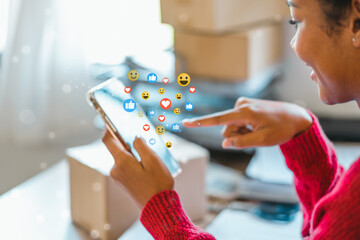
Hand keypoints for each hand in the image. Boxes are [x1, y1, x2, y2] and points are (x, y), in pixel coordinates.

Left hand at [102, 130, 173, 207]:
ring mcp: (118, 177)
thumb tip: (135, 138)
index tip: (109, 120)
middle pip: (118, 149)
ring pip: (123, 158)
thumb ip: (141, 146)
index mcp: (122, 161)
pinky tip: (146, 166)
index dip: (108, 128)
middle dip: (128, 143)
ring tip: (149, 157)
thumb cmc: (157, 183)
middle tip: (142, 139)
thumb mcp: (153, 160)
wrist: (158, 207)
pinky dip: (133, 162)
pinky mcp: (122, 183)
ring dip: (133, 154)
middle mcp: (116, 169)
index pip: (108, 140)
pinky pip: (125, 167)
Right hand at [183, 97, 312, 148]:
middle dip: (237, 136)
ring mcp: (243, 104)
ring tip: (259, 129)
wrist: (295, 116)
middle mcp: (241, 105)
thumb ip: (241, 143)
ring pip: (232, 126)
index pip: (218, 120)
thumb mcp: (263, 140)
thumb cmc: (282, 129)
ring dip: (242, 132)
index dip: (200, 123)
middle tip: (257, 135)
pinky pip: (237, 121)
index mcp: (244, 113)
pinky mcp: (245, 105)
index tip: (185, 123)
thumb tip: (225, 143)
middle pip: (226, 129)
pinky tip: (258, 125)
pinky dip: (245, 127)